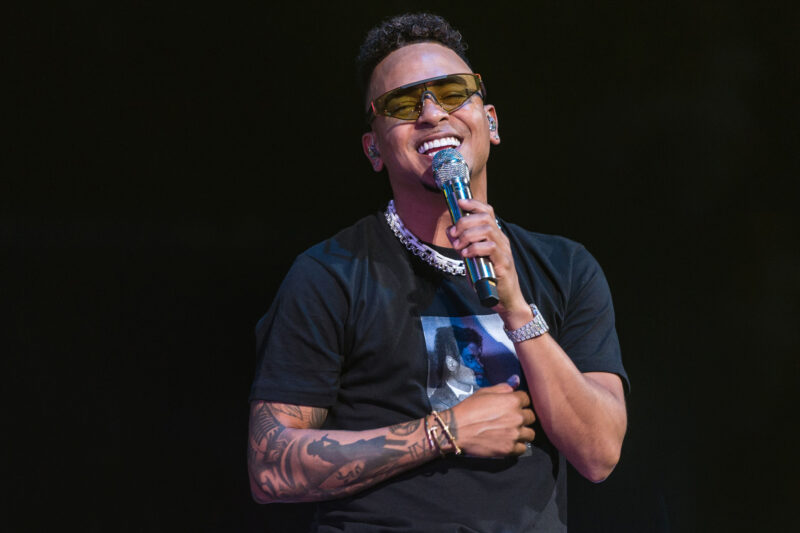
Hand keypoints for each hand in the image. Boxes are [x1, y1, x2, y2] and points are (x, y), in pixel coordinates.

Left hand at [447, 198, 530, 324]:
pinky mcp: (504, 263)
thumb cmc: (488, 278)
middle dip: (464, 222)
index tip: (459, 203)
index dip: (474, 204)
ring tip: (458, 247)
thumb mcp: (471, 257)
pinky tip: (466, 255)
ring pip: (487, 230)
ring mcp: (504, 250)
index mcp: (495, 235)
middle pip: (485, 218)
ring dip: (468, 235)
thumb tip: (450, 231)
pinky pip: (490, 247)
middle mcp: (501, 239)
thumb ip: (462, 244)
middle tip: (453, 234)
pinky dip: (474, 248)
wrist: (505, 299)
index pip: (488, 211)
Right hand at [448, 378, 535, 456]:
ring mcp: (514, 434)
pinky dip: (517, 446)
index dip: (520, 402)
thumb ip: (504, 387)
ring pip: (530, 434)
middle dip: (523, 417)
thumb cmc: (469, 409)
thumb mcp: (484, 392)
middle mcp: (517, 417)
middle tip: (511, 420)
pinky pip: (523, 448)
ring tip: (511, 432)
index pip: (527, 399)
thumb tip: (516, 380)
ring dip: (522, 432)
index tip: (513, 406)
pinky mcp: (509, 449)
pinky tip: (508, 442)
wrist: (456, 429)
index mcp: (512, 401)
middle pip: (531, 417)